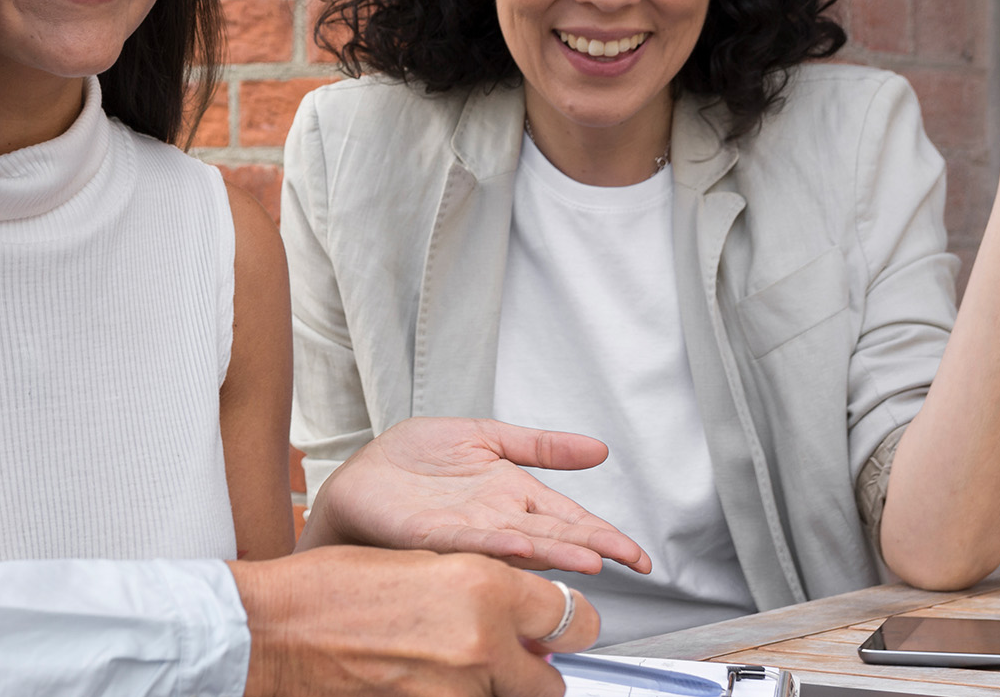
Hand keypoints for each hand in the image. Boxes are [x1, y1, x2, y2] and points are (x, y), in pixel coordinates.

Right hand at [231, 545, 599, 696]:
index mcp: (482, 587)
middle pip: (550, 680)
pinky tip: (423, 679)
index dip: (572, 624)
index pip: (573, 616)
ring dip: (490, 688)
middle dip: (533, 672)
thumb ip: (479, 591)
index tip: (566, 627)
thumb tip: (520, 619)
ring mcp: (458, 691)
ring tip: (446, 666)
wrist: (275, 631)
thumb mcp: (421, 567)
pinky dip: (456, 695)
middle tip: (510, 660)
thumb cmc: (330, 590)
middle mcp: (481, 643)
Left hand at [300, 417, 650, 574]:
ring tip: (590, 559)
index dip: (606, 536)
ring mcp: (468, 531)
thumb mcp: (486, 437)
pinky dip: (496, 543)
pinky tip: (521, 543)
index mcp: (513, 496)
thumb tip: (599, 449)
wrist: (360, 476)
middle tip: (630, 561)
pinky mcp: (432, 535)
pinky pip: (469, 540)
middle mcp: (497, 520)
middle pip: (556, 536)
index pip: (570, 519)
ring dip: (555, 552)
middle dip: (593, 547)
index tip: (639, 556)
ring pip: (521, 545)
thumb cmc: (414, 461)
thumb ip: (540, 445)